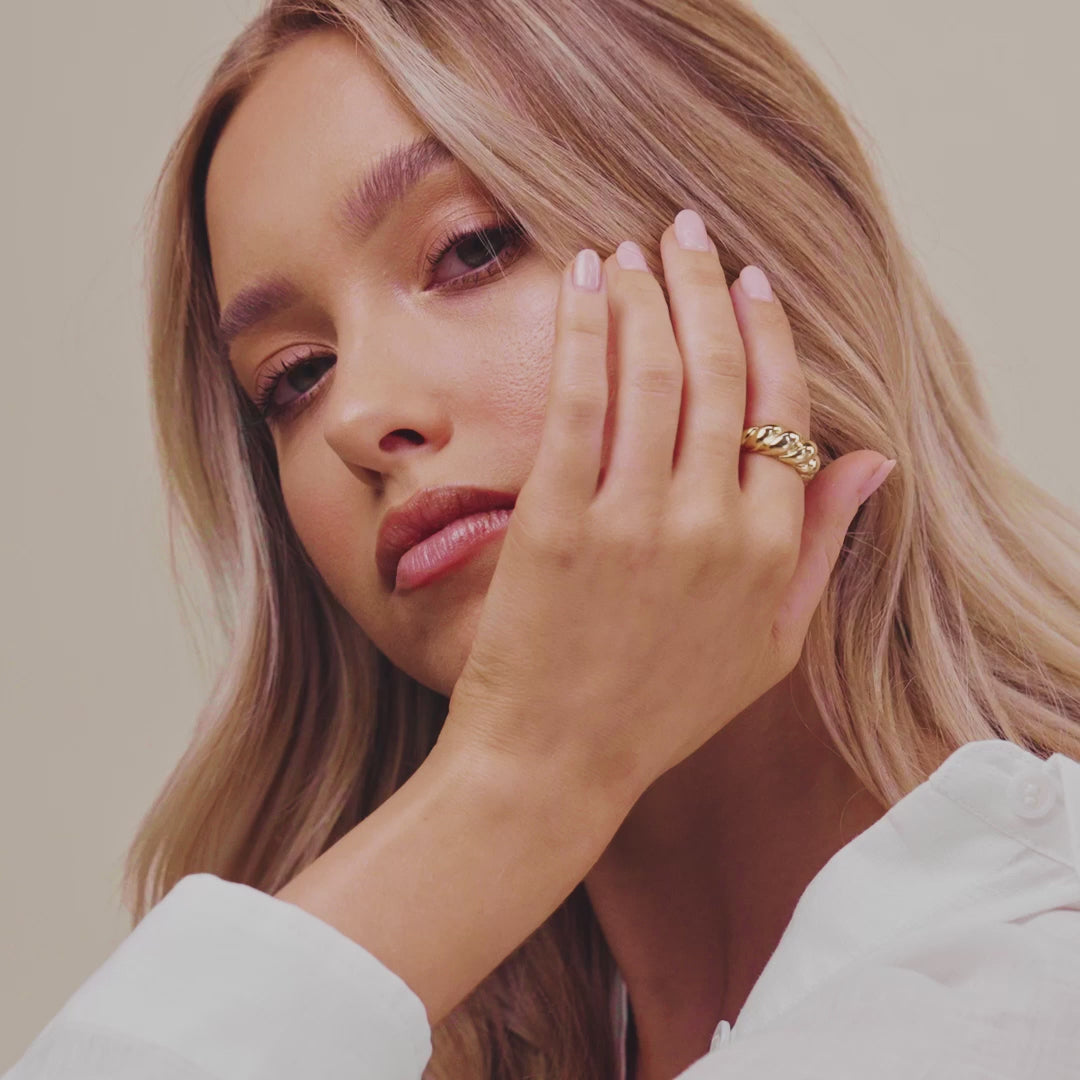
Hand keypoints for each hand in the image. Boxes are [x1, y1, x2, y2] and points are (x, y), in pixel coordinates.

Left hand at [440, 211, 891, 806]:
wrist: (555, 762)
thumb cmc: (660, 708)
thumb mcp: (769, 645)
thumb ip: (821, 547)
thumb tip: (871, 460)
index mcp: (768, 551)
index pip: (780, 410)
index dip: (767, 333)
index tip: (750, 282)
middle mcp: (711, 525)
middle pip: (719, 372)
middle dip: (704, 285)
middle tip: (688, 230)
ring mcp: (632, 519)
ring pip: (652, 372)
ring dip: (644, 293)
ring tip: (632, 248)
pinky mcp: (556, 519)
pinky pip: (579, 401)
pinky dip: (586, 331)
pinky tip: (586, 282)